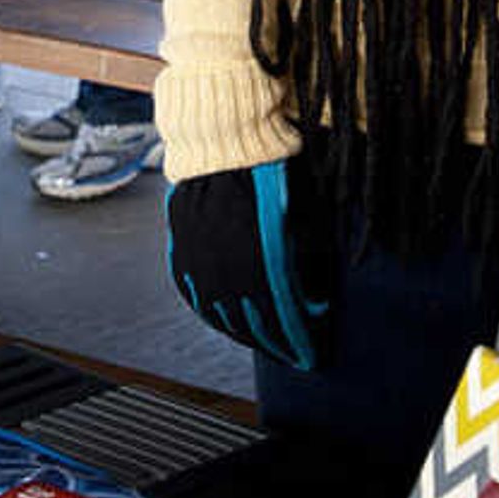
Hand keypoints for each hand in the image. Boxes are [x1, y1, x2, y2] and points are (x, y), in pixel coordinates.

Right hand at [167, 159, 337, 372]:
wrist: (223, 139)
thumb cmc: (273, 170)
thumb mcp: (303, 212)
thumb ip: (309, 258)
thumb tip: (315, 301)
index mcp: (264, 258)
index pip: (284, 317)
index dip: (299, 340)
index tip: (313, 356)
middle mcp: (228, 267)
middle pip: (253, 324)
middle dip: (276, 345)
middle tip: (291, 358)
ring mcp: (201, 262)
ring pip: (222, 317)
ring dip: (245, 336)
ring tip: (262, 345)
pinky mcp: (183, 252)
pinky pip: (195, 297)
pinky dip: (212, 316)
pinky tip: (226, 323)